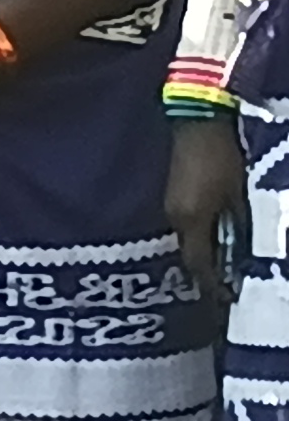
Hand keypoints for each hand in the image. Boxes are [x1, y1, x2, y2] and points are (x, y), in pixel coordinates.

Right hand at [170, 119, 243, 294]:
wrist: (197, 121)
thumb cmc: (223, 157)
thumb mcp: (240, 193)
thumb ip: (242, 225)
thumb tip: (247, 254)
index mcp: (192, 220)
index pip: (200, 264)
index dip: (213, 285)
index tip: (227, 299)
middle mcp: (176, 218)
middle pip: (191, 255)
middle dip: (207, 272)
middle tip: (226, 284)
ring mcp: (172, 205)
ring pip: (188, 240)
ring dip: (204, 253)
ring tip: (223, 262)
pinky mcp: (174, 194)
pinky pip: (187, 225)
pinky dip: (201, 236)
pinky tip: (216, 235)